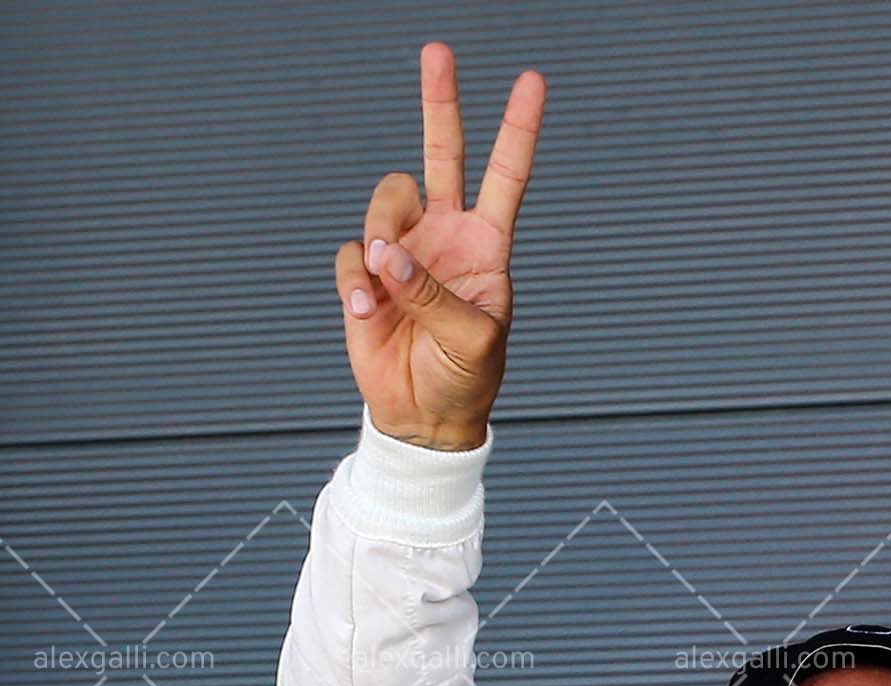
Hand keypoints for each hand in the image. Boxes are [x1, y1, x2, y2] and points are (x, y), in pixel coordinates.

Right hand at [335, 42, 545, 449]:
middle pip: (442, 156)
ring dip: (380, 236)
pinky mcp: (364, 276)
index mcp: (486, 248)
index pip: (505, 178)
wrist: (424, 417)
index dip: (517, 131)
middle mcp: (444, 238)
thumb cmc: (465, 379)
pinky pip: (349, 254)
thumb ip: (433, 292)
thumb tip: (385, 255)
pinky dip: (354, 281)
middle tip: (438, 52)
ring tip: (382, 285)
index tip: (530, 82)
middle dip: (440, 104)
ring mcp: (402, 253)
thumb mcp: (472, 339)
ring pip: (386, 203)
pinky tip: (368, 312)